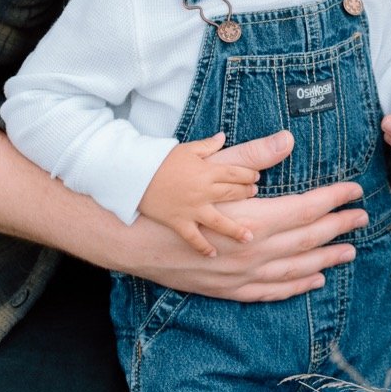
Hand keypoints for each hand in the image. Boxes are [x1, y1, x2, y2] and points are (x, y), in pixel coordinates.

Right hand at [124, 130, 370, 299]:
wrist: (132, 238)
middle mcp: (253, 251)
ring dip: (326, 259)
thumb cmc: (171, 196)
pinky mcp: (229, 289)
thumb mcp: (211, 168)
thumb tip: (288, 141)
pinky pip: (272, 291)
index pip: (306, 208)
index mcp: (253, 218)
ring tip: (349, 251)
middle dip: (339, 226)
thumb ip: (253, 156)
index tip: (355, 191)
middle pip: (308, 238)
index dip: (334, 199)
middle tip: (362, 217)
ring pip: (295, 269)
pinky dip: (296, 286)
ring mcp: (242, 275)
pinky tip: (314, 280)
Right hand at [137, 132, 258, 255]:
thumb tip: (223, 136)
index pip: (235, 174)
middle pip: (231, 194)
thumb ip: (208, 145)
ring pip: (219, 222)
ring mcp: (192, 209)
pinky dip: (203, 247)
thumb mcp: (187, 149)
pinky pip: (193, 238)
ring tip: (249, 237)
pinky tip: (213, 255)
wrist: (135, 174)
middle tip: (254, 196)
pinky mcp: (178, 221)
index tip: (255, 178)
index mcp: (207, 171)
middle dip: (246, 194)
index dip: (248, 176)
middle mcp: (203, 191)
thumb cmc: (160, 160)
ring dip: (235, 230)